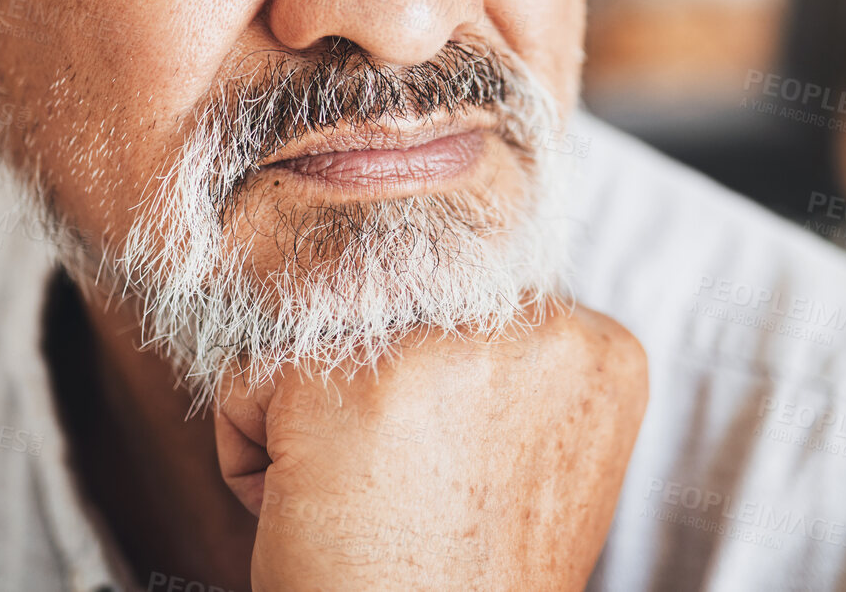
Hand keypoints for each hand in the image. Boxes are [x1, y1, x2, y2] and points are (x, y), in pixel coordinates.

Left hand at [213, 306, 647, 590]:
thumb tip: (411, 285)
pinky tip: (317, 520)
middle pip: (398, 312)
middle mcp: (533, 324)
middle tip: (412, 504)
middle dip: (381, 402)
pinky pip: (246, 387)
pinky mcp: (331, 378)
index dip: (443, 400)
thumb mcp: (532, 461)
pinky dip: (254, 461)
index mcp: (599, 348)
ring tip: (370, 512)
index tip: (462, 482)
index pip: (471, 308)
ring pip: (323, 344)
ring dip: (322, 425)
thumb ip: (505, 369)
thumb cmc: (467, 585)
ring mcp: (433, 342)